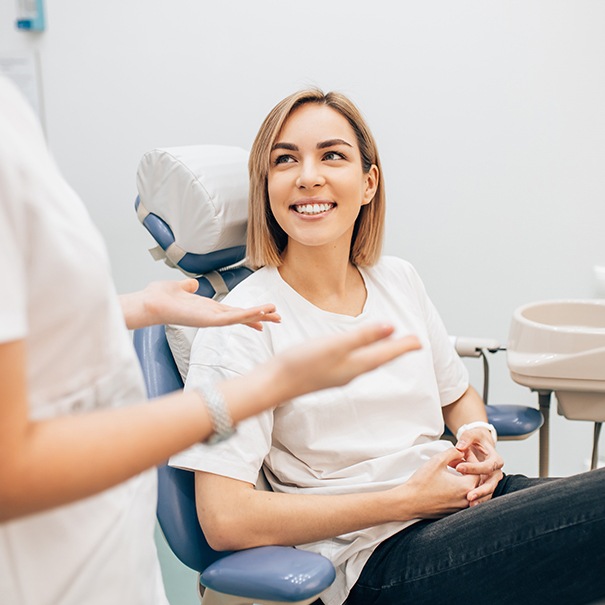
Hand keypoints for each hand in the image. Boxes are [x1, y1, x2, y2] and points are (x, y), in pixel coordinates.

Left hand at [121, 279, 280, 329]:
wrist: (149, 303)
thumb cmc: (159, 297)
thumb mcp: (178, 287)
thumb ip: (187, 286)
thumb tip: (192, 284)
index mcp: (207, 308)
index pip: (233, 311)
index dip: (250, 313)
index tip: (264, 315)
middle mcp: (212, 316)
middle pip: (242, 316)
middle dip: (261, 317)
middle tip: (279, 318)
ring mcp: (211, 319)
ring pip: (240, 318)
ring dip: (258, 315)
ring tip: (276, 314)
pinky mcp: (208, 320)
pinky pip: (232, 318)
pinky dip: (247, 316)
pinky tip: (259, 313)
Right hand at [276, 324, 420, 399]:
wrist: (275, 383)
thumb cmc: (302, 364)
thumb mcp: (335, 345)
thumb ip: (363, 336)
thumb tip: (391, 327)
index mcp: (356, 365)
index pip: (387, 354)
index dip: (404, 346)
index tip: (420, 341)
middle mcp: (351, 372)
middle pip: (380, 359)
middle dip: (397, 350)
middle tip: (412, 343)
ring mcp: (338, 375)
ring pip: (368, 362)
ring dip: (381, 353)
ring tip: (390, 345)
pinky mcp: (327, 373)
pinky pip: (355, 363)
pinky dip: (364, 355)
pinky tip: (358, 352)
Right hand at [394, 448, 479, 518]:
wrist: (409, 502)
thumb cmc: (423, 481)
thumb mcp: (437, 460)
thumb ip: (452, 452)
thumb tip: (461, 451)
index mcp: (466, 487)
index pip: (477, 470)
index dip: (471, 458)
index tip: (462, 452)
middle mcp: (466, 499)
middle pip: (475, 481)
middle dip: (468, 468)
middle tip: (457, 460)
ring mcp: (460, 508)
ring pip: (469, 490)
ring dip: (463, 478)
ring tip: (452, 470)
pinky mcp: (452, 512)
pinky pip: (461, 498)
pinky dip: (459, 489)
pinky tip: (447, 481)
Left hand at [454, 428, 503, 505]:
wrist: (479, 445)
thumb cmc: (476, 440)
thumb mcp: (472, 434)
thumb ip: (467, 438)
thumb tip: (460, 447)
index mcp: (495, 459)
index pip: (487, 466)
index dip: (473, 467)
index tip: (458, 468)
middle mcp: (496, 472)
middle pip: (491, 483)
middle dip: (481, 490)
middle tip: (469, 496)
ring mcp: (492, 480)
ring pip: (489, 492)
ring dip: (480, 499)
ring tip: (470, 504)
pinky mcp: (486, 486)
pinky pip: (484, 495)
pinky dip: (478, 500)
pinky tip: (469, 506)